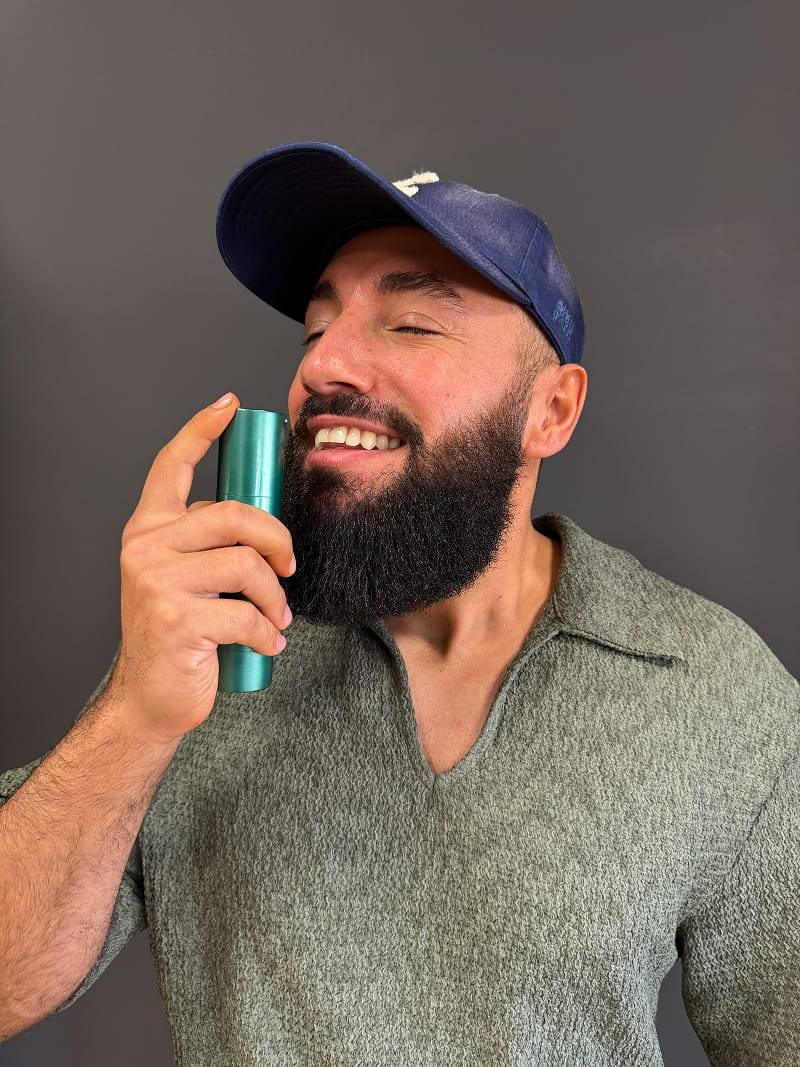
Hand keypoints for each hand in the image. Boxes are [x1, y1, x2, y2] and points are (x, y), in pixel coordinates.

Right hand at [110, 393, 293, 742]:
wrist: (150, 696)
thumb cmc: (178, 633)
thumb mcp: (183, 577)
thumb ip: (209, 544)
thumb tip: (266, 524)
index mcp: (148, 529)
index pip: (170, 466)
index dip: (200, 430)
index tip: (229, 406)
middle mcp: (145, 547)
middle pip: (234, 515)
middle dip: (277, 540)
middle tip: (290, 568)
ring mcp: (156, 583)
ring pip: (247, 565)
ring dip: (275, 597)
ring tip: (275, 617)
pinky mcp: (176, 620)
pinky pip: (247, 614)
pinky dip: (268, 633)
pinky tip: (267, 644)